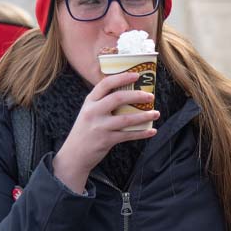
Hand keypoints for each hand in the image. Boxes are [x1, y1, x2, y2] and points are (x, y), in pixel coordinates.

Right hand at [52, 72, 158, 192]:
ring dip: (145, 116)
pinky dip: (142, 133)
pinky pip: (128, 135)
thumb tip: (128, 92)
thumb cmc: (86, 130)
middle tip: (151, 96)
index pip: (105, 84)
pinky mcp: (106, 140)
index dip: (122, 77)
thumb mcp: (89, 112)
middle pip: (118, 98)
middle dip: (137, 95)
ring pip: (127, 119)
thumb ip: (103, 102)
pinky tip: (152, 131)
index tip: (137, 75)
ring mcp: (99, 126)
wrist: (74, 154)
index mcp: (89, 101)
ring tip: (156, 113)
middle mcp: (93, 112)